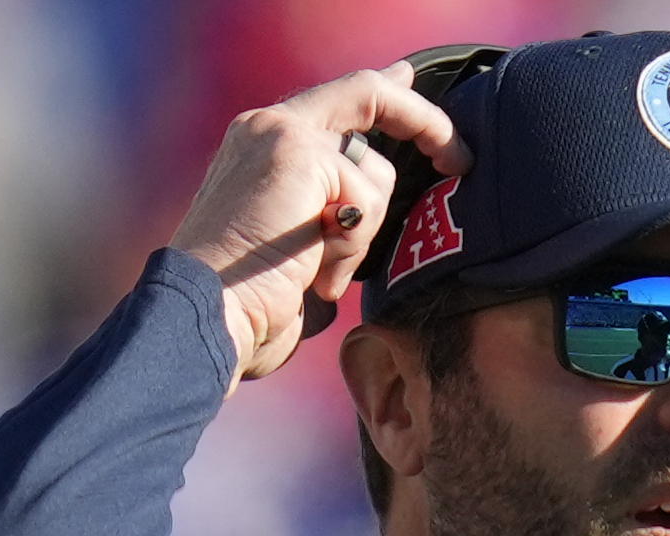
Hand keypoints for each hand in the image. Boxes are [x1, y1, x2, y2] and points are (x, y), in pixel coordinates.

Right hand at [167, 63, 468, 387]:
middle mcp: (268, 129)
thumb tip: (369, 211)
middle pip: (369, 95)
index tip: (415, 86)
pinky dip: (353, 246)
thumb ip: (334, 214)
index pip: (339, 101)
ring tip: (319, 268)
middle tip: (460, 159)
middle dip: (426, 125)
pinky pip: (366, 197)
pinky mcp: (296, 152)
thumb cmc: (252, 304)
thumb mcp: (302, 250)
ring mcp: (281, 134)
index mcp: (264, 146)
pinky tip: (316, 270)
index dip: (387, 93)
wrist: (209, 316)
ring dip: (364, 233)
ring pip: (375, 169)